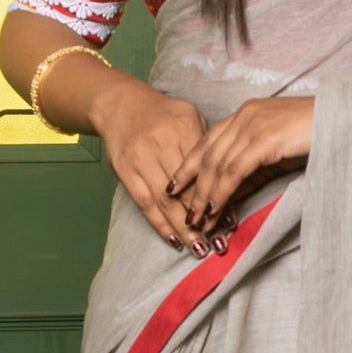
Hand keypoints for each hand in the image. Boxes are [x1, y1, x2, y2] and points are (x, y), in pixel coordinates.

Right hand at [90, 78, 212, 250]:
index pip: (205, 170)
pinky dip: (159, 224)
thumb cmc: (162, 114)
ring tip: (198, 248)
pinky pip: (144, 203)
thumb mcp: (189, 117)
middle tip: (218, 243)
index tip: (231, 222)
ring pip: (166, 201)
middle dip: (204, 219)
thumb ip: (206, 146)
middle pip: (187, 188)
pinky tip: (173, 240)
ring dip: (183, 228)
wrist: (120, 104)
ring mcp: (140, 158)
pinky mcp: (124, 171)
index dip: (219, 197)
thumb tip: (229, 178)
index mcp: (183, 128)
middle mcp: (161, 144)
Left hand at [166, 94, 315, 236]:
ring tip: (197, 221)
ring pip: (217, 165)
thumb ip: (253, 168)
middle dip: (192, 187)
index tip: (173, 187)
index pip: (207, 141)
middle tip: (184, 214)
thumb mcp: (277, 151)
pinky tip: (215, 210)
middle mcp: (244, 115)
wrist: (345, 121)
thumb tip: (230, 194)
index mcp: (246, 113)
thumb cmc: (316, 136)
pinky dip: (221, 193)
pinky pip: (234, 171)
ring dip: (204, 196)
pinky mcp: (264, 139)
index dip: (188, 166)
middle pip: (207, 154)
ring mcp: (253, 125)